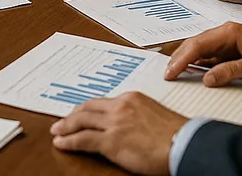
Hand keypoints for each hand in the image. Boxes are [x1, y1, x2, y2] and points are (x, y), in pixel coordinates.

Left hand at [51, 92, 183, 174]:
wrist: (185, 144)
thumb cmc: (178, 135)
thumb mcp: (155, 115)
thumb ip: (139, 115)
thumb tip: (130, 126)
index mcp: (132, 98)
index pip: (103, 101)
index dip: (88, 109)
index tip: (81, 113)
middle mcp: (120, 106)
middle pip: (87, 108)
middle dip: (72, 115)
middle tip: (62, 121)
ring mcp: (114, 123)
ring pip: (81, 121)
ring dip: (65, 126)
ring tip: (56, 131)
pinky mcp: (111, 141)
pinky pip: (82, 139)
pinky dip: (68, 141)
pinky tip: (61, 143)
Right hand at [165, 22, 241, 86]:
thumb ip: (230, 71)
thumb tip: (206, 79)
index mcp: (228, 33)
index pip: (197, 46)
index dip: (181, 59)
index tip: (170, 72)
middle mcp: (224, 33)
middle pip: (194, 44)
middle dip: (178, 59)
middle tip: (167, 75)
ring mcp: (226, 40)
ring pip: (200, 48)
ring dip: (186, 60)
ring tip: (174, 74)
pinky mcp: (230, 47)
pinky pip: (209, 54)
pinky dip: (198, 63)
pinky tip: (192, 72)